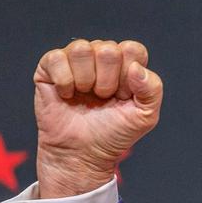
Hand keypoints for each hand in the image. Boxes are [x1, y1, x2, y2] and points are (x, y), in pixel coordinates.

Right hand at [33, 39, 162, 197]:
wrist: (83, 154)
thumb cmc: (113, 134)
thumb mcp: (145, 117)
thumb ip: (153, 90)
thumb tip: (136, 67)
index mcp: (125, 65)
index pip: (132, 49)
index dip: (129, 76)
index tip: (124, 97)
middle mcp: (99, 57)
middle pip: (108, 49)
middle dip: (108, 81)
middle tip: (103, 99)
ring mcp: (74, 60)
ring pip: (81, 48)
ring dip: (86, 80)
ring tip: (85, 97)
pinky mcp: (49, 67)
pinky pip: (56, 58)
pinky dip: (64, 82)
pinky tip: (67, 96)